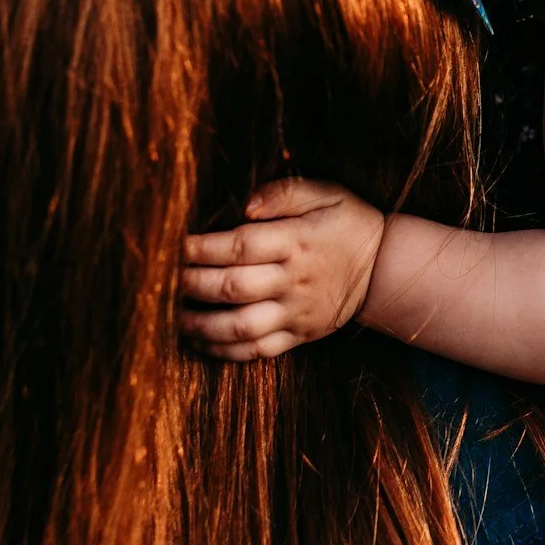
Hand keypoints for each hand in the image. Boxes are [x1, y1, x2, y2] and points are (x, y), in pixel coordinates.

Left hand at [180, 178, 385, 361]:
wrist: (385, 269)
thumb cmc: (348, 223)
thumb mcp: (327, 193)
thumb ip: (285, 192)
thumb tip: (245, 204)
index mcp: (297, 242)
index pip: (240, 246)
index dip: (201, 248)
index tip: (172, 245)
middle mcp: (293, 281)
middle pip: (232, 287)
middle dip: (190, 285)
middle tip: (160, 281)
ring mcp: (295, 313)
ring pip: (240, 327)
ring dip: (200, 325)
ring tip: (171, 317)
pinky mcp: (298, 336)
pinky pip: (256, 351)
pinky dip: (223, 351)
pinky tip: (198, 343)